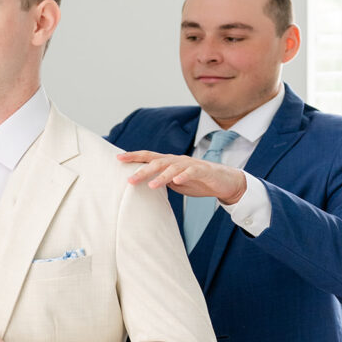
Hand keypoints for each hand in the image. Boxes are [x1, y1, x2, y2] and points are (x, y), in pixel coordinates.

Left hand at [118, 150, 246, 205]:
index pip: (149, 157)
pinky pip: (192, 172)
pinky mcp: (202, 170)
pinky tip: (177, 181)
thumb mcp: (175, 182)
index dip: (134, 157)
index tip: (118, 159)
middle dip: (142, 170)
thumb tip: (144, 184)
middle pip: (157, 162)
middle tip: (129, 179)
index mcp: (169, 162)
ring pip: (172, 167)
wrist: (223, 181)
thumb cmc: (197, 181)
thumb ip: (161, 180)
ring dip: (161, 176)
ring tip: (151, 185)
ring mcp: (190, 164)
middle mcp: (177, 160)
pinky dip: (184, 175)